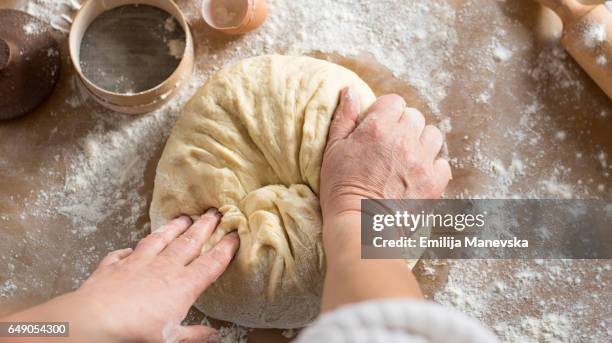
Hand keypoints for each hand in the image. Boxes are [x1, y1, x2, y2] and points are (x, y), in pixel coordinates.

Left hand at [77, 209, 238, 342]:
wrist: (95, 321)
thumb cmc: (134, 332)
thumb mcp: (171, 340)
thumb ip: (194, 335)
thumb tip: (214, 336)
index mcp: (183, 286)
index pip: (211, 263)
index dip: (225, 248)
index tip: (234, 235)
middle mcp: (163, 268)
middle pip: (189, 242)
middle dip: (204, 226)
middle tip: (214, 212)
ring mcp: (138, 263)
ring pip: (160, 239)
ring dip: (173, 227)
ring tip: (184, 217)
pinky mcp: (114, 265)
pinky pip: (123, 254)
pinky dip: (128, 250)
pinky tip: (130, 248)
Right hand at [320, 87, 451, 219]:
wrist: (361, 226)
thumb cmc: (340, 188)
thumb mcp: (333, 149)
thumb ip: (344, 117)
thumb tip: (351, 90)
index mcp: (378, 127)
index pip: (394, 101)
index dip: (385, 113)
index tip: (378, 127)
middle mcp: (404, 138)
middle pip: (414, 116)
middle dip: (404, 126)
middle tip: (390, 146)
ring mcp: (422, 160)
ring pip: (433, 135)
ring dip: (422, 142)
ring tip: (407, 157)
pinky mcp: (435, 181)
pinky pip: (443, 163)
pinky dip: (433, 167)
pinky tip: (417, 174)